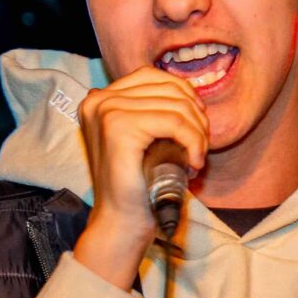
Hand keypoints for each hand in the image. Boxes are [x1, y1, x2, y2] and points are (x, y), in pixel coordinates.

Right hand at [70, 67, 209, 286]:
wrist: (122, 222)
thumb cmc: (139, 184)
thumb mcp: (147, 138)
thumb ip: (156, 110)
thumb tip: (192, 94)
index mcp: (100, 98)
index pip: (154, 76)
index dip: (184, 96)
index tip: (196, 127)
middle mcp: (98, 100)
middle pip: (168, 88)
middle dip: (196, 116)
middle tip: (200, 147)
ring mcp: (106, 111)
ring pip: (176, 106)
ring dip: (198, 133)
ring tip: (196, 158)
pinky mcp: (119, 128)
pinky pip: (175, 122)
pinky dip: (194, 141)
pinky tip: (194, 163)